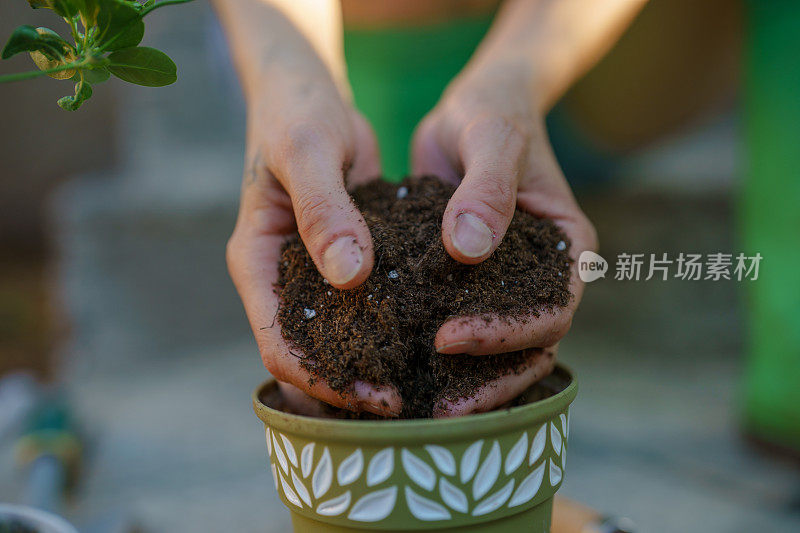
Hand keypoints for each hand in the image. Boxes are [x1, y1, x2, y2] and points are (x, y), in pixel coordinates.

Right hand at [226, 74, 400, 416]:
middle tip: (413, 401)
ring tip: (427, 379)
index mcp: (257, 262)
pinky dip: (391, 322)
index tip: (379, 396)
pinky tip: (432, 331)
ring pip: (339, 335)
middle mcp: (282, 276)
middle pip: (311, 354)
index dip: (325, 380)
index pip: (280, 345)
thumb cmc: (298, 113)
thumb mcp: (308, 151)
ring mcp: (313, 270)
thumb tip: (349, 277)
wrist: (306, 93)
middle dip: (354, 384)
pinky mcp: (345, 257)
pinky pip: (365, 302)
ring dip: (375, 360)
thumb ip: (324, 211)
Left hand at [412, 70, 597, 416]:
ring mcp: (505, 283)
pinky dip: (433, 350)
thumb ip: (487, 189)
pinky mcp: (468, 283)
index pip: (551, 309)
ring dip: (465, 380)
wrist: (471, 110)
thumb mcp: (493, 139)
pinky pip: (458, 322)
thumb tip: (468, 249)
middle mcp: (541, 275)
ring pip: (496, 349)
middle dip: (488, 379)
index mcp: (565, 248)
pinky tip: (396, 365)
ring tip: (417, 405)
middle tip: (438, 407)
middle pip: (529, 347)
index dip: (507, 334)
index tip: (449, 337)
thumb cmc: (493, 114)